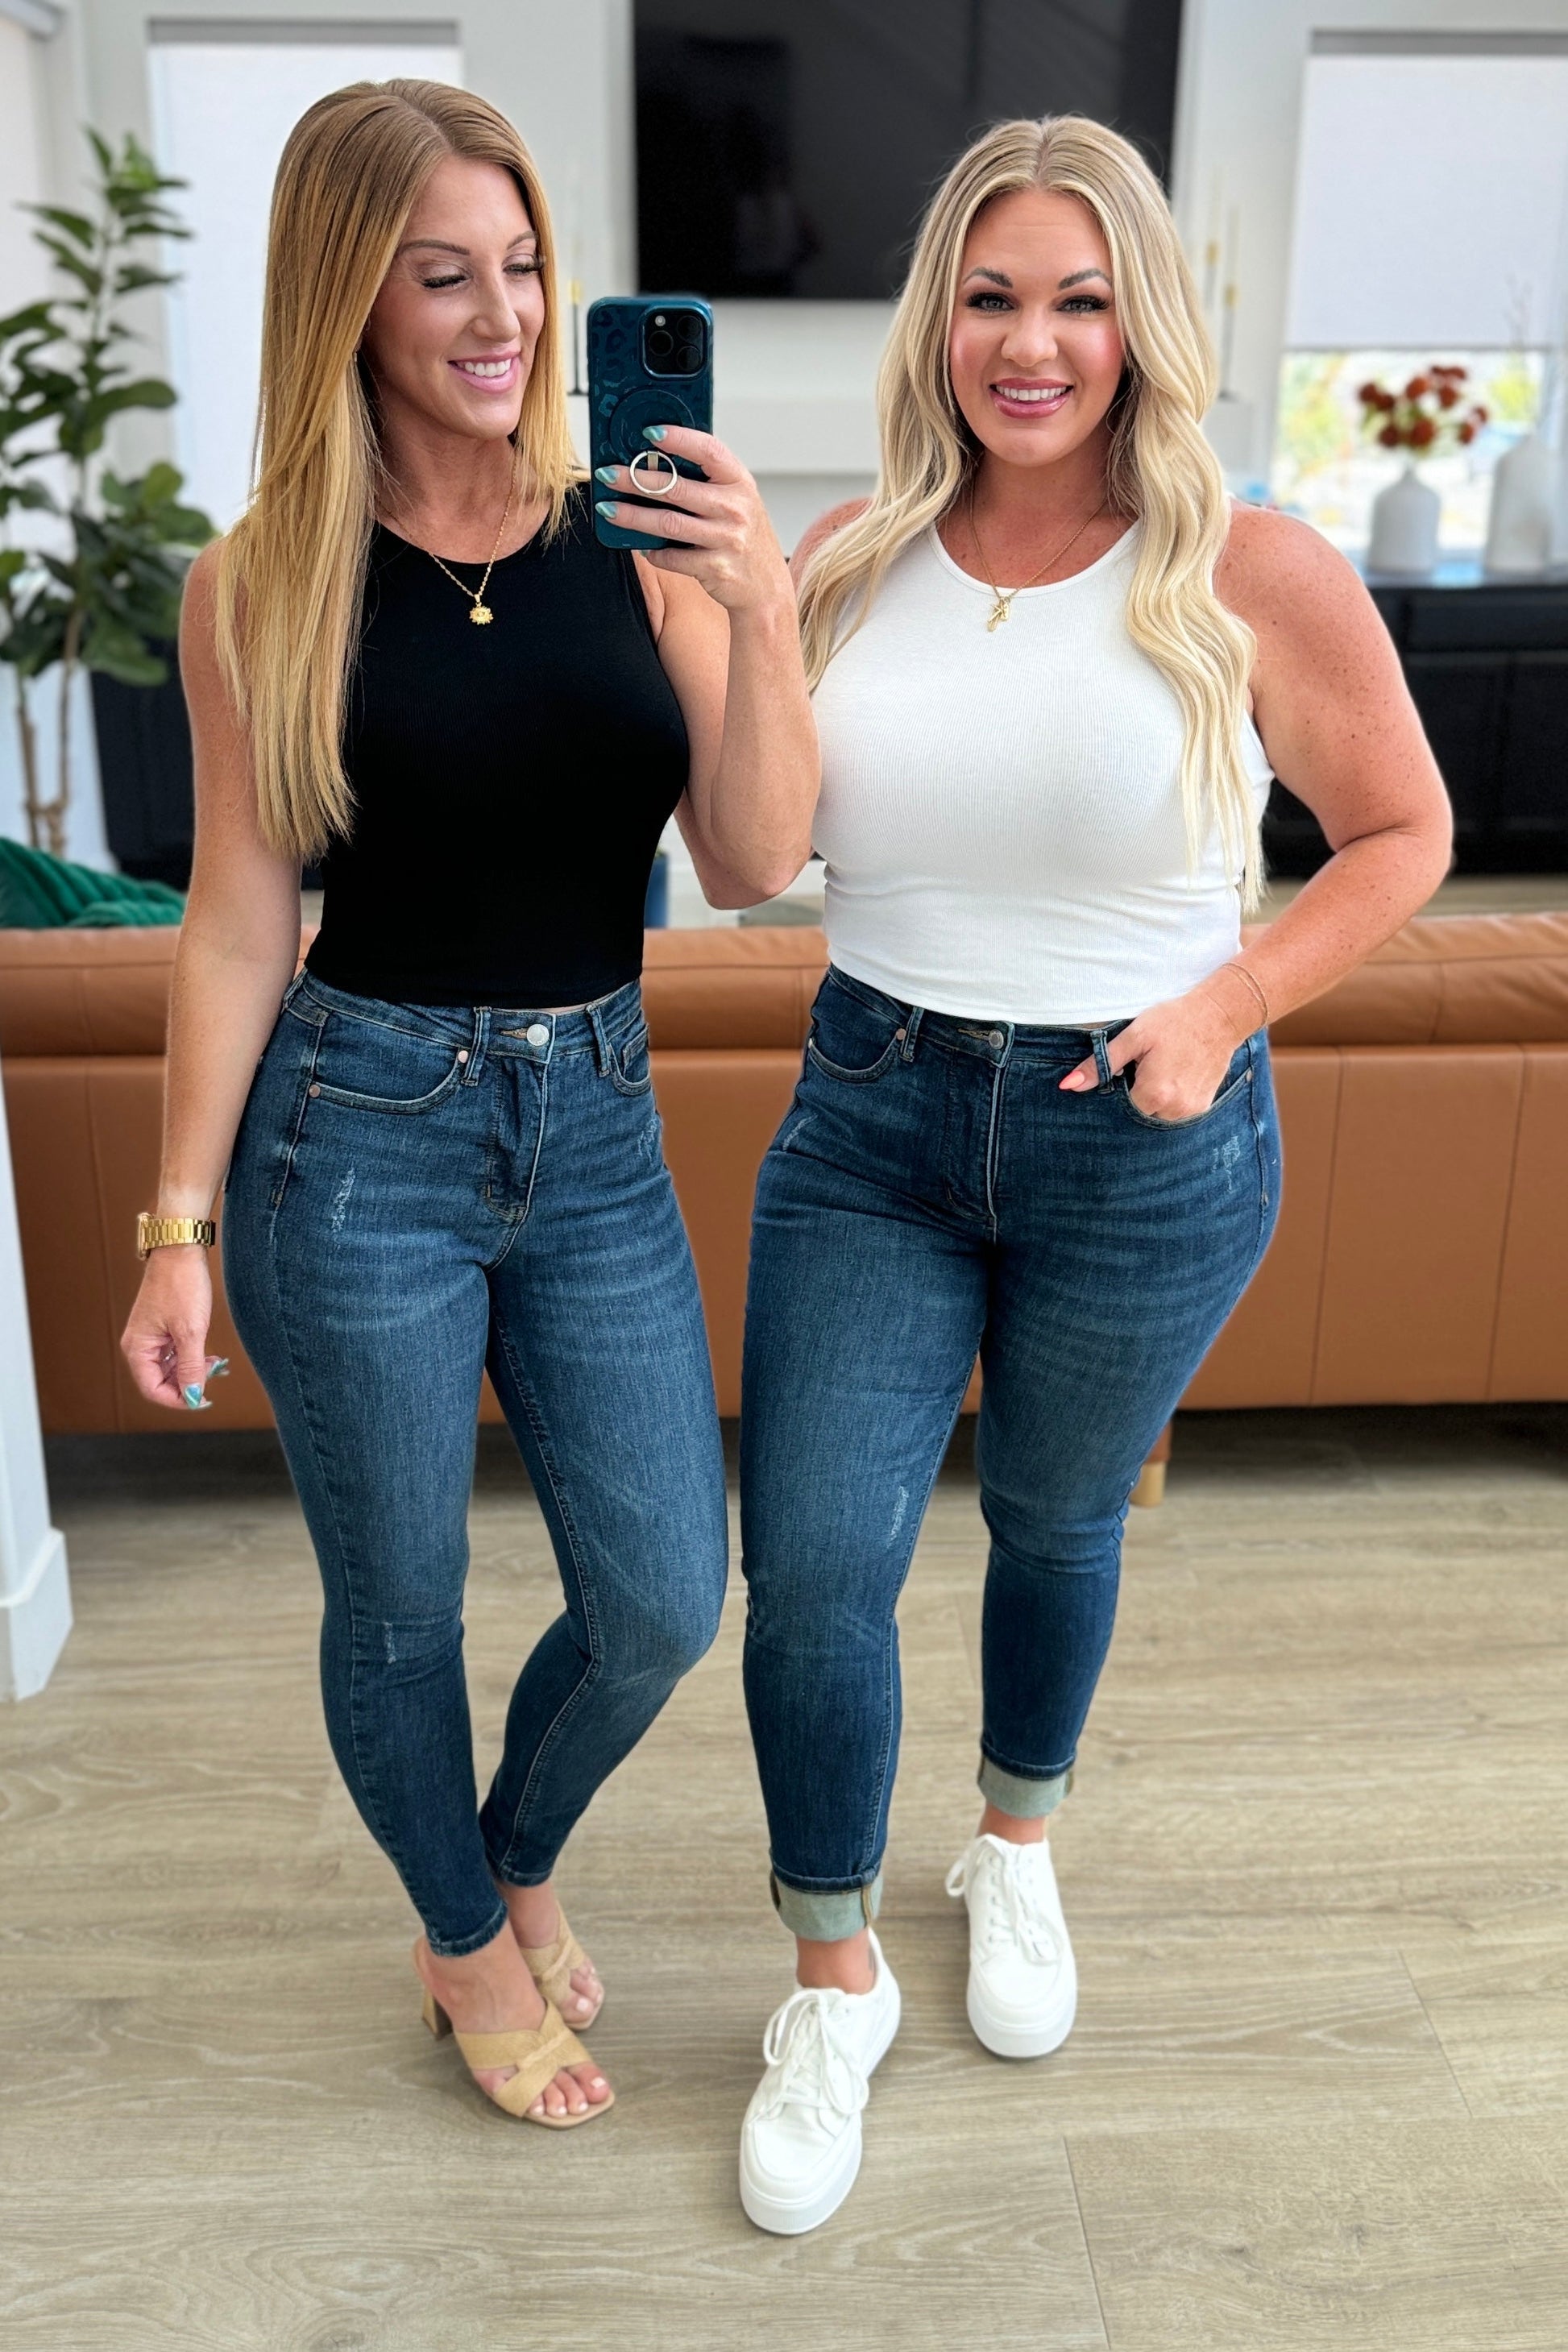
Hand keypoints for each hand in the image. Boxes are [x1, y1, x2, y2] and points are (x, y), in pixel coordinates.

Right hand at [121, 1246, 226, 1410]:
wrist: (180, 1250)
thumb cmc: (181, 1285)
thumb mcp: (191, 1332)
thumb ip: (191, 1368)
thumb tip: (193, 1397)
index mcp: (137, 1349)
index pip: (153, 1390)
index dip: (178, 1399)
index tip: (204, 1398)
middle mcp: (139, 1345)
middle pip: (160, 1382)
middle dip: (188, 1384)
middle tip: (213, 1374)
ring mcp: (150, 1337)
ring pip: (169, 1370)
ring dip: (191, 1372)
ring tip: (214, 1364)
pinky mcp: (162, 1329)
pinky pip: (174, 1355)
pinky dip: (191, 1359)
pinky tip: (209, 1356)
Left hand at [594, 427, 792, 614]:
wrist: (766, 588)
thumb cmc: (745, 538)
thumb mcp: (738, 501)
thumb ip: (708, 481)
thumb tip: (656, 461)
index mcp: (741, 483)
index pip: (709, 451)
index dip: (679, 439)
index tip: (649, 433)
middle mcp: (736, 509)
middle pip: (677, 489)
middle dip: (636, 479)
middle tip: (609, 474)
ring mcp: (727, 540)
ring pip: (668, 523)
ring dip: (633, 516)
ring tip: (608, 509)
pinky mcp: (715, 568)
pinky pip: (673, 558)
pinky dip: (653, 552)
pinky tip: (641, 546)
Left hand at [1059, 969, 1255, 1121]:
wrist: (1220, 1015)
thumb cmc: (1174, 1021)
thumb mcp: (1133, 1036)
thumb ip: (1102, 1064)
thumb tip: (1069, 1086)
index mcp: (1154, 1094)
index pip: (1118, 1112)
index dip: (1114, 1095)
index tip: (1119, 1076)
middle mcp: (1174, 1110)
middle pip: (1138, 1117)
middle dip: (1132, 1099)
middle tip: (1137, 1071)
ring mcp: (1191, 1111)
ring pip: (1156, 1117)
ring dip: (1150, 1102)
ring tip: (1156, 1072)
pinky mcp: (1203, 1107)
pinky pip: (1175, 1114)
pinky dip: (1168, 1101)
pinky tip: (1170, 1078)